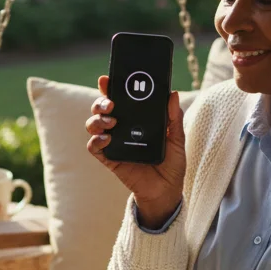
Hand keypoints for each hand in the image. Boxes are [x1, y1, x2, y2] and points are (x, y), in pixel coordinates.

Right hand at [86, 75, 186, 227]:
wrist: (167, 190)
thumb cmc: (171, 163)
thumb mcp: (176, 138)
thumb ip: (173, 118)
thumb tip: (172, 95)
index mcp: (135, 119)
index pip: (119, 99)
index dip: (110, 87)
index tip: (107, 79)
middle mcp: (121, 128)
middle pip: (101, 109)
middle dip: (101, 101)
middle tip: (111, 103)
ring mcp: (113, 143)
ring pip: (93, 125)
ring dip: (97, 119)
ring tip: (111, 121)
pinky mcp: (109, 159)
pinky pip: (94, 147)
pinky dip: (97, 141)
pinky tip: (106, 139)